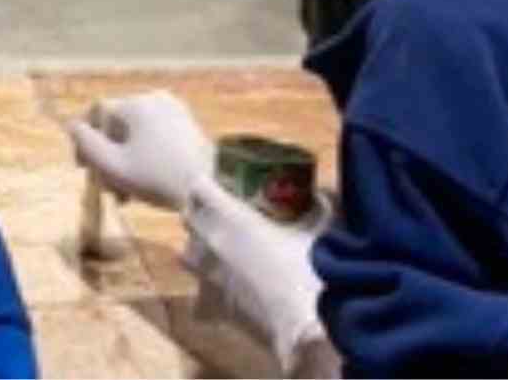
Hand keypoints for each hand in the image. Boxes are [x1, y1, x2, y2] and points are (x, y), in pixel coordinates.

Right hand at [66, 91, 214, 210]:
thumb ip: (87, 143)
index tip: (83, 168)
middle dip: (109, 156)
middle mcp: (156, 99)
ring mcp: (176, 111)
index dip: (86, 139)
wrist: (204, 192)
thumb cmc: (155, 178)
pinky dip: (146, 153)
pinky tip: (147, 180)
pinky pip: (157, 134)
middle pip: (119, 125)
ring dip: (126, 159)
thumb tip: (73, 125)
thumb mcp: (113, 166)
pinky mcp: (189, 125)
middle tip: (108, 187)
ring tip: (127, 192)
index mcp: (137, 104)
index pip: (98, 113)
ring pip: (138, 132)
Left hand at [185, 183, 331, 375]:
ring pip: (187, 253)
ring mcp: (209, 275)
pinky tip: (227, 289)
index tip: (221, 183)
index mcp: (231, 217)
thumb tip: (320, 194)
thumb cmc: (309, 271)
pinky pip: (200, 294)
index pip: (198, 188)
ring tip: (222, 247)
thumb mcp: (319, 231)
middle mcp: (212, 242)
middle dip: (200, 210)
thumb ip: (320, 207)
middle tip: (222, 211)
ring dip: (198, 246)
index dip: (207, 183)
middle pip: (188, 216)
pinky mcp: (213, 304)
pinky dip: (208, 289)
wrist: (304, 325)